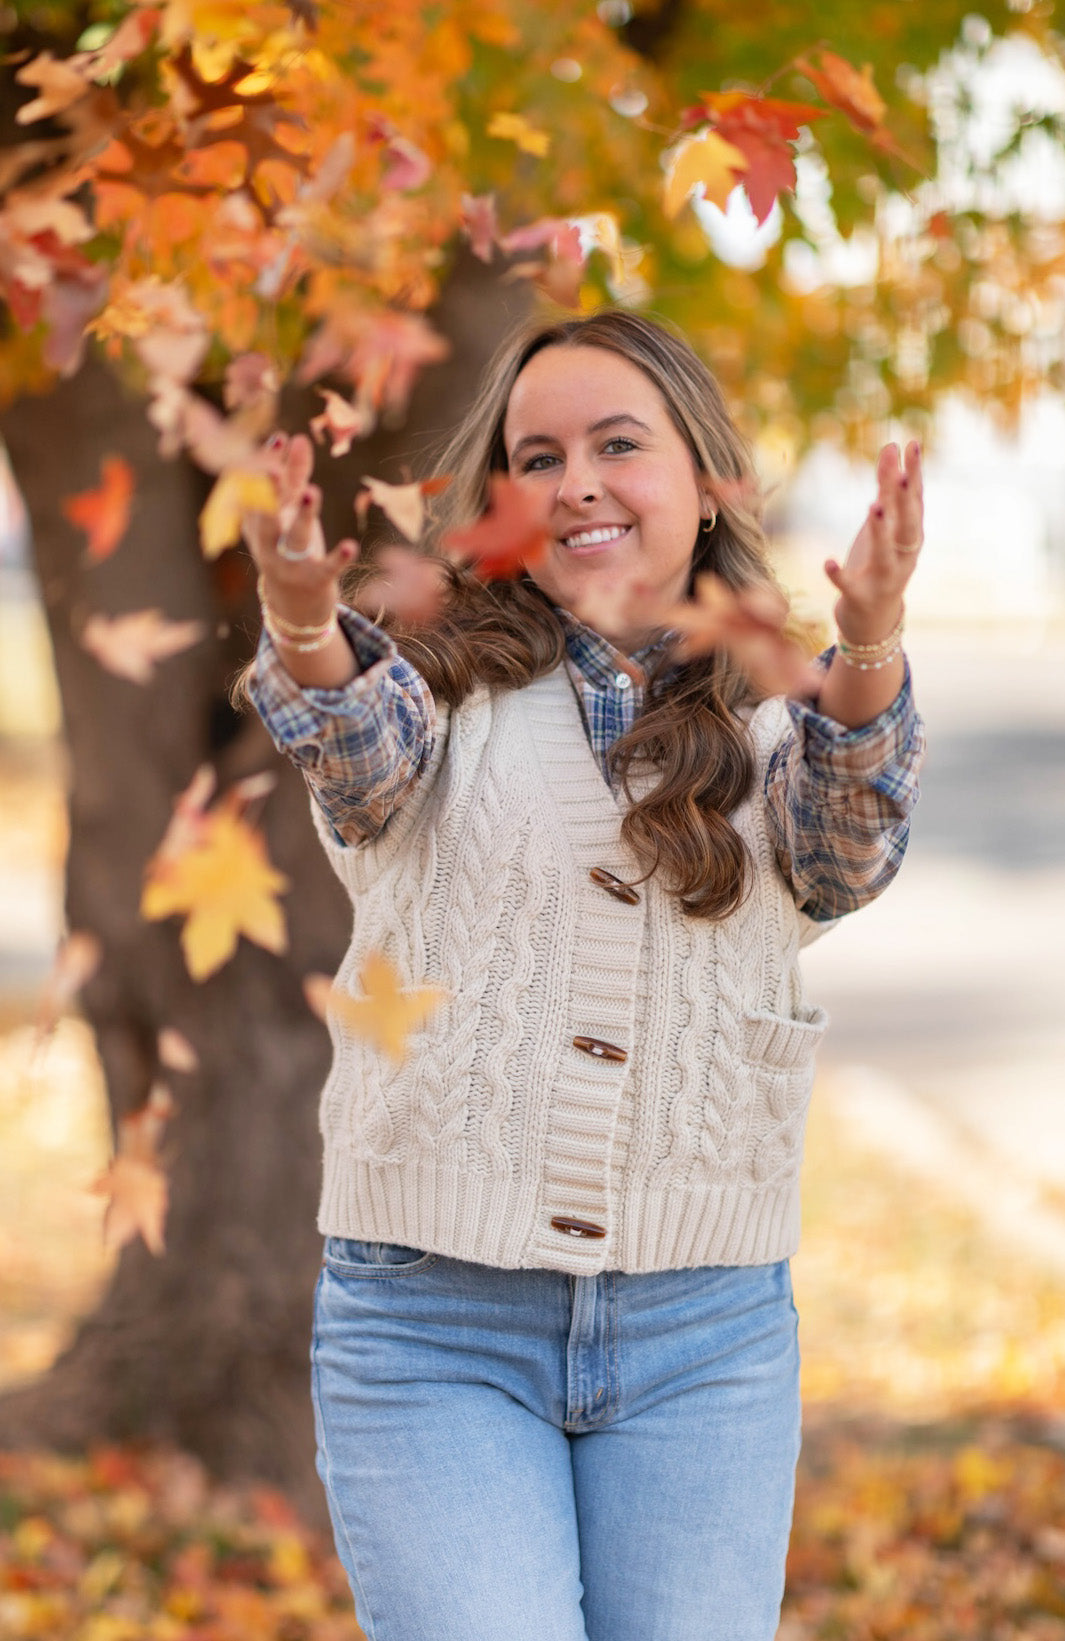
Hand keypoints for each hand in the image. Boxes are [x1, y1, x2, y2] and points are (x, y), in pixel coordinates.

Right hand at [243, 432, 356, 624]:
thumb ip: (295, 476)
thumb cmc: (290, 546)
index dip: (268, 465)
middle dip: (270, 492)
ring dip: (304, 515)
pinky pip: (326, 568)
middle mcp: (270, 542)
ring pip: (296, 537)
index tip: (278, 438)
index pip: (261, 490)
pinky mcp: (314, 581)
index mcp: (262, 522)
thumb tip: (299, 437)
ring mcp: (289, 563)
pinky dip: (338, 558)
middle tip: (272, 469)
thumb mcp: (291, 512)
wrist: (293, 604)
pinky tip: (351, 545)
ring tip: (313, 492)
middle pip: (269, 514)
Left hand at [826, 441, 922, 643]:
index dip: (915, 473)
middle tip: (902, 473)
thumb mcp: (885, 524)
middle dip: (906, 500)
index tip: (911, 444)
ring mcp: (884, 577)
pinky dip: (839, 575)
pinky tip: (828, 562)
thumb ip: (888, 488)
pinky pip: (850, 585)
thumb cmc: (879, 562)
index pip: (915, 499)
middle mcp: (903, 556)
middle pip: (908, 524)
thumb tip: (893, 446)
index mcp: (909, 535)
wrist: (874, 619)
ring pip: (885, 554)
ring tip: (873, 507)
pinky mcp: (861, 597)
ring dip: (880, 531)